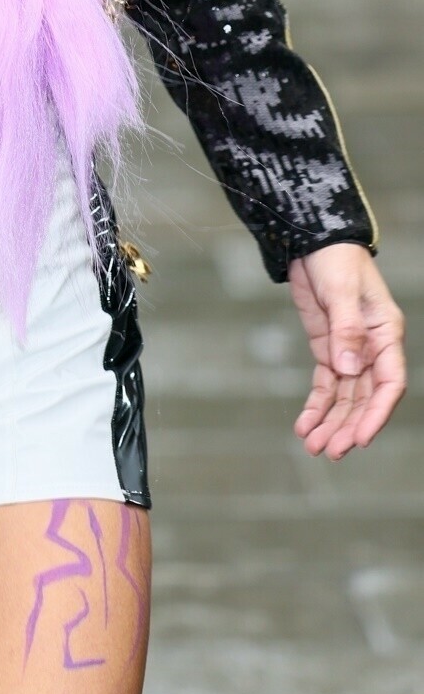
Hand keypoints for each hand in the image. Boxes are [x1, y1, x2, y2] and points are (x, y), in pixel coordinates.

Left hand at [288, 243, 405, 457]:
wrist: (313, 243)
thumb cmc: (336, 260)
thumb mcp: (341, 290)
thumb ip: (347, 329)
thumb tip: (349, 368)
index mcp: (386, 335)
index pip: (389, 384)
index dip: (376, 413)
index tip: (360, 436)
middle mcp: (371, 349)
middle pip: (364, 398)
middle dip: (347, 426)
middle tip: (329, 450)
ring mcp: (349, 351)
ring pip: (344, 398)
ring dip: (330, 422)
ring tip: (313, 447)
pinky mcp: (327, 349)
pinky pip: (325, 385)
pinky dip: (316, 406)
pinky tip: (304, 425)